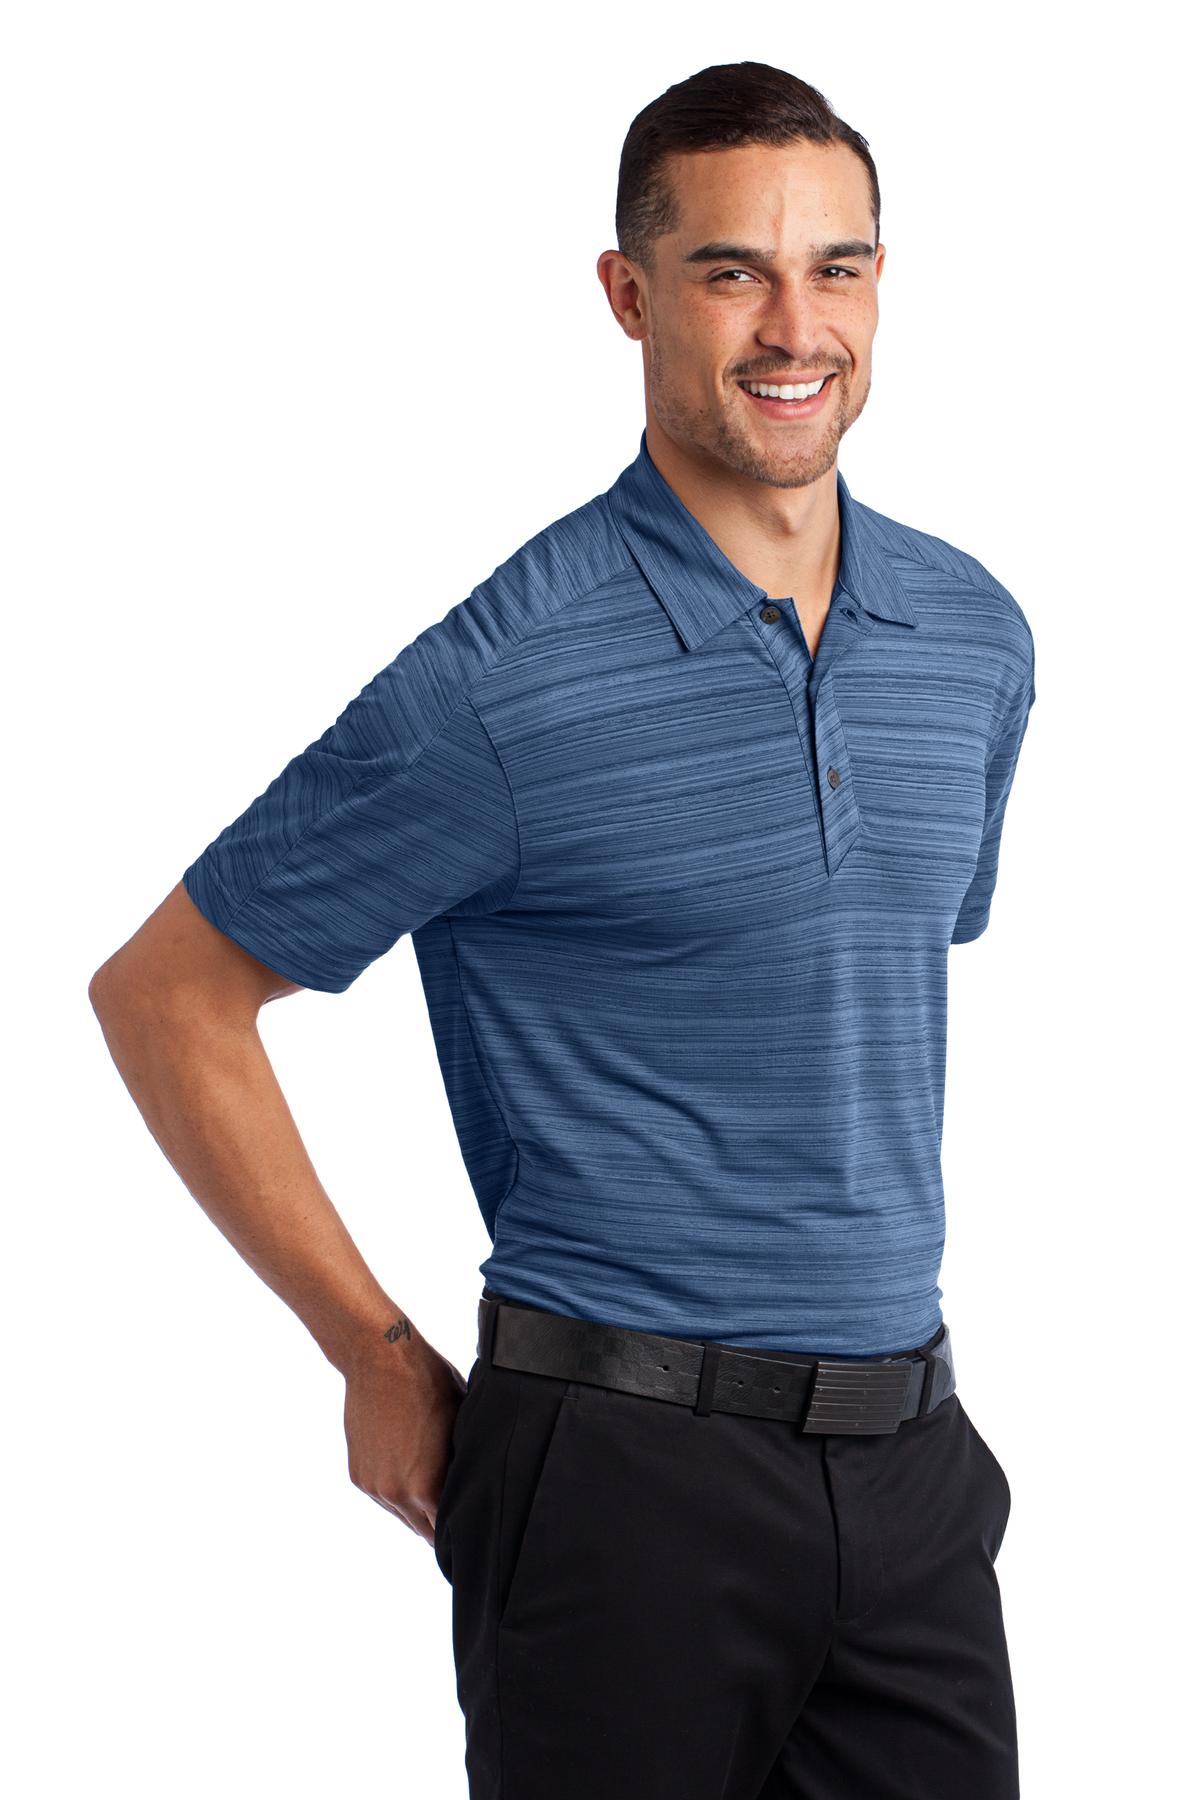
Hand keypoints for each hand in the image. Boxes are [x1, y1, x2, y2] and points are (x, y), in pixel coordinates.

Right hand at [341, 1327, 466, 1543]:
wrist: (381, 1359)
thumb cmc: (429, 1384)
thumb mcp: (461, 1424)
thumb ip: (462, 1463)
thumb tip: (477, 1481)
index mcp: (426, 1487)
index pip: (447, 1529)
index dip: (462, 1527)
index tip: (472, 1525)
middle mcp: (396, 1494)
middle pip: (423, 1531)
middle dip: (439, 1523)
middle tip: (457, 1514)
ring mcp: (373, 1485)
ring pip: (401, 1515)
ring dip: (416, 1509)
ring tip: (433, 1488)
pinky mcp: (358, 1474)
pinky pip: (382, 1497)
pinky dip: (396, 1492)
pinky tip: (411, 1470)